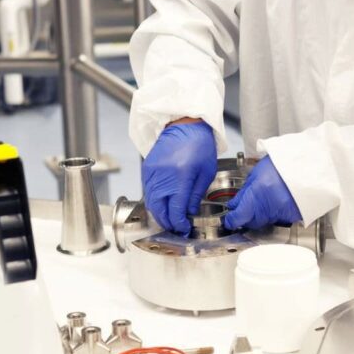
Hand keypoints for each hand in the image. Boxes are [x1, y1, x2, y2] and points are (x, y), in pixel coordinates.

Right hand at [143, 119, 216, 233]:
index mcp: (181, 178)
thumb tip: (188, 213)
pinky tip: (163, 204)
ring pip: (150, 203)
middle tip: (176, 227)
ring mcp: (152, 173)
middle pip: (159, 210)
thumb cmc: (199, 145)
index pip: (176, 211)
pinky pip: (147, 191)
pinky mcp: (147, 169)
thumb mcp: (205, 173)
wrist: (185, 124)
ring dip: (159, 214)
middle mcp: (163, 177)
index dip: (179, 224)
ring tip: (170, 218)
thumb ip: (195, 195)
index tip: (184, 229)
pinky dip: (154, 201)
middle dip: (167, 223)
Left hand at [224, 156, 301, 229]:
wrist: (304, 164)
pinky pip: (278, 219)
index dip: (231, 220)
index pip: (238, 218)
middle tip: (247, 205)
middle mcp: (267, 208)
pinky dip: (274, 213)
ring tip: (266, 198)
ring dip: (261, 214)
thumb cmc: (280, 164)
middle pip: (251, 222)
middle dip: (246, 216)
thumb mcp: (255, 174)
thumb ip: (244, 192)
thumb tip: (234, 204)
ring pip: (264, 221)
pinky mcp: (291, 216)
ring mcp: (280, 214)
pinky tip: (277, 200)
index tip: (229, 219)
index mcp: (255, 196)